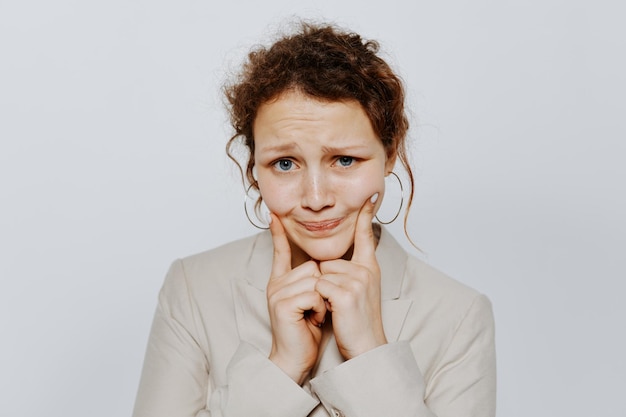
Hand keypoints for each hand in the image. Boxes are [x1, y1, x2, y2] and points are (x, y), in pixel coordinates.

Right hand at [266, 213, 326, 383]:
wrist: (295, 358)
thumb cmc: (305, 332)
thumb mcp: (310, 302)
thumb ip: (311, 283)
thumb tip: (321, 265)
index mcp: (280, 281)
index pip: (280, 251)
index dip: (278, 233)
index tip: (275, 215)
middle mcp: (276, 284)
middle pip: (312, 266)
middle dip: (322, 288)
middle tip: (316, 310)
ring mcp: (277, 293)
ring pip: (315, 279)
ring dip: (323, 300)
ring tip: (314, 316)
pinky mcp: (282, 304)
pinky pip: (313, 293)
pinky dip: (319, 308)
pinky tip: (312, 320)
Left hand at [315, 194, 386, 359]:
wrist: (367, 348)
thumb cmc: (358, 322)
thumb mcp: (360, 292)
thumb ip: (352, 273)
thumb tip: (332, 262)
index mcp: (370, 268)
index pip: (366, 236)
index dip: (366, 215)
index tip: (370, 195)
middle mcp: (367, 271)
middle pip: (328, 260)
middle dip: (325, 281)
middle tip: (339, 303)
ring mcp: (358, 281)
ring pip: (321, 273)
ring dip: (321, 292)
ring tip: (337, 309)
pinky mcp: (346, 293)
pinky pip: (319, 285)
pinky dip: (319, 300)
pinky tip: (333, 312)